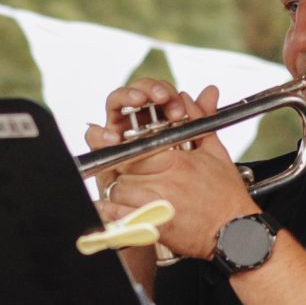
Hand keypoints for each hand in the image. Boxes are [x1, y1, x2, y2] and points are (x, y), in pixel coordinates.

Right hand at [82, 79, 219, 186]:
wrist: (175, 213)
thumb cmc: (184, 182)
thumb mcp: (198, 148)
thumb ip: (200, 118)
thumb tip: (211, 91)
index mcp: (158, 118)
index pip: (157, 92)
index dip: (166, 92)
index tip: (177, 103)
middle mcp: (137, 123)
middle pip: (135, 93)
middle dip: (147, 91)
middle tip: (162, 98)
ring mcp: (120, 135)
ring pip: (114, 106)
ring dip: (125, 98)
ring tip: (137, 102)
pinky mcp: (105, 152)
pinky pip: (94, 136)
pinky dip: (100, 132)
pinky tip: (113, 136)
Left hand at [89, 81, 257, 260]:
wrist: (237, 234)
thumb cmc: (227, 197)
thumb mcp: (216, 152)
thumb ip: (197, 122)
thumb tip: (187, 98)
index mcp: (177, 160)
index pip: (136, 146)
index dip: (127, 148)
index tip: (127, 152)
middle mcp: (165, 180)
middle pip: (123, 168)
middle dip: (122, 170)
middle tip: (128, 175)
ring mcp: (159, 204)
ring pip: (119, 191)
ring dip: (119, 193)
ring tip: (128, 196)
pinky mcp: (155, 227)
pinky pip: (121, 218)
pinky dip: (114, 216)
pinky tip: (118, 215)